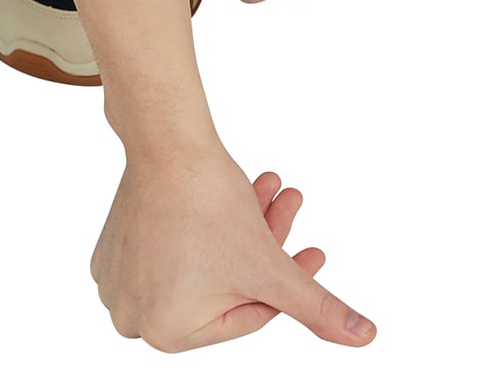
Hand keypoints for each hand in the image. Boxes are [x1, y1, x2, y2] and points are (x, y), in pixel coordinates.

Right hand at [90, 138, 375, 350]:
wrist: (165, 141)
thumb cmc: (209, 205)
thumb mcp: (272, 267)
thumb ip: (318, 308)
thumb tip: (365, 338)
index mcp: (167, 334)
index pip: (247, 314)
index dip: (287, 280)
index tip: (314, 250)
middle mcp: (134, 316)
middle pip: (226, 284)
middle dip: (266, 243)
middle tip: (291, 206)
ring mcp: (118, 282)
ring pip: (204, 260)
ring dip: (243, 226)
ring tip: (271, 188)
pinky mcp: (114, 248)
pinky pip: (172, 246)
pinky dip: (206, 224)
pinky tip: (237, 192)